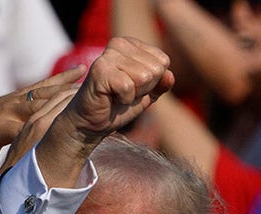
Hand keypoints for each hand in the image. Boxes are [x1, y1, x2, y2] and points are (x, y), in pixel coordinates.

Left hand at [0, 66, 84, 182]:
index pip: (25, 126)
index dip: (46, 127)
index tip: (71, 129)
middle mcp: (8, 109)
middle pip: (41, 105)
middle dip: (66, 102)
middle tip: (95, 101)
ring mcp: (14, 99)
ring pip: (46, 92)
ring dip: (69, 88)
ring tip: (96, 85)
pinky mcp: (18, 96)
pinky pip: (43, 85)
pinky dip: (62, 78)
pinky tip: (81, 70)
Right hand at [36, 37, 172, 187]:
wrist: (91, 123)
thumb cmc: (117, 106)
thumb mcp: (145, 95)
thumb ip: (161, 84)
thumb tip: (169, 76)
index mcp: (131, 44)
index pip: (163, 62)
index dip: (152, 83)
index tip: (132, 88)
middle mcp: (119, 43)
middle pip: (156, 69)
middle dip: (143, 89)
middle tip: (123, 94)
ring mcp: (108, 55)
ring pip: (144, 76)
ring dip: (133, 94)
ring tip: (116, 95)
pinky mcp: (100, 70)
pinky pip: (128, 87)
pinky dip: (124, 99)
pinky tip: (110, 98)